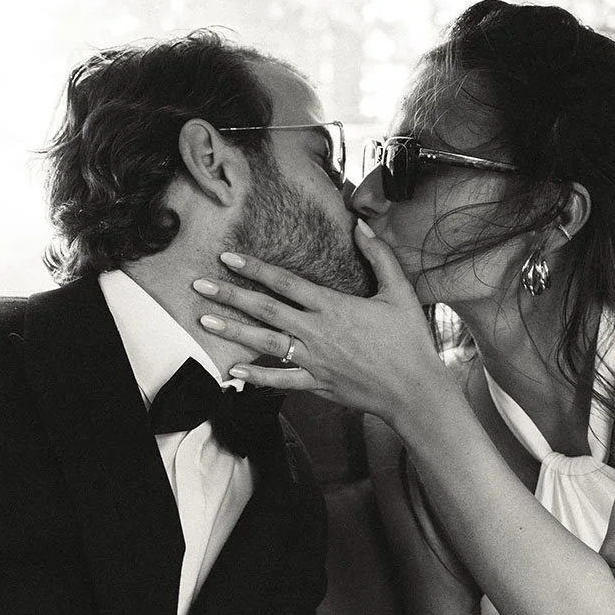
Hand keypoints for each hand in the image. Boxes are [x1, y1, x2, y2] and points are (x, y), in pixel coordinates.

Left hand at [192, 220, 450, 423]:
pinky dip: (256, 376)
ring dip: (232, 330)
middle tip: (200, 284)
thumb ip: (379, 255)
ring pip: (264, 342)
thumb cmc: (410, 340)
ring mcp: (313, 359)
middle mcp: (317, 331)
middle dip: (230, 295)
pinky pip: (280, 379)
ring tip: (204, 320)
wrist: (414, 389)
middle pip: (265, 309)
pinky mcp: (317, 383)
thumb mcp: (399, 291)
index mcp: (333, 306)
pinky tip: (233, 371)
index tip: (228, 257)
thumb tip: (361, 224)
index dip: (254, 268)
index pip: (285, 282)